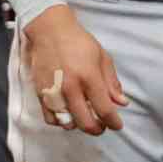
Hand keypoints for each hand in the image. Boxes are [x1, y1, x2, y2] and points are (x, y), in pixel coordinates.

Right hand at [26, 6, 125, 135]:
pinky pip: (50, 118)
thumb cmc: (79, 43)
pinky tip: (69, 116)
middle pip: (85, 122)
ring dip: (79, 125)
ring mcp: (53, 92)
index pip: (104, 109)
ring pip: (67, 123)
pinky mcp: (40, 93)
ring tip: (86, 118)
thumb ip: (112, 83)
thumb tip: (122, 103)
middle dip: (98, 129)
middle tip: (103, 126)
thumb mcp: (103, 58)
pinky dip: (61, 122)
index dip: (114, 122)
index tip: (118, 125)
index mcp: (89, 77)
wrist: (50, 32)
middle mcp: (70, 88)